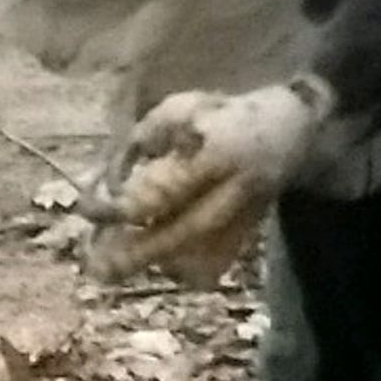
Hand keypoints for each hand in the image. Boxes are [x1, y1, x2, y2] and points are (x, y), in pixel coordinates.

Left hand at [87, 79, 326, 284]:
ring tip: (124, 264)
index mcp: (216, 153)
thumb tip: (101, 182)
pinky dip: (186, 271)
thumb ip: (140, 144)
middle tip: (97, 269)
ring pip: (202, 258)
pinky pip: (216, 264)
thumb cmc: (225, 113)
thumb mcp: (179, 110)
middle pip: (183, 234)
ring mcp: (247, 215)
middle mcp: (235, 190)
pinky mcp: (250, 231)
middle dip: (136, 254)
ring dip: (160, 264)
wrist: (291, 124)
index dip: (122, 205)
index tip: (89, 209)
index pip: (162, 190)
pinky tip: (164, 262)